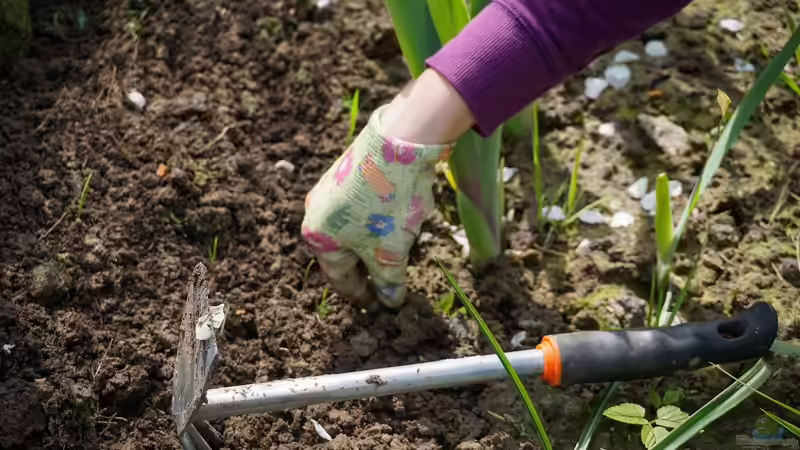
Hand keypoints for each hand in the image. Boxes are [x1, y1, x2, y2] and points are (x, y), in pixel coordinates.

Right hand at [301, 69, 472, 308]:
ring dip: (373, 245)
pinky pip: (360, 209)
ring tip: (397, 252)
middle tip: (387, 284)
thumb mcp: (390, 252)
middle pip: (344, 254)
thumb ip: (388, 282)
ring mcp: (329, 190)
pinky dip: (376, 222)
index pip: (341, 279)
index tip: (379, 307)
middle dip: (367, 269)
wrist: (399, 142)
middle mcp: (316, 213)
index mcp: (318, 238)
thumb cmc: (387, 204)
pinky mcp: (347, 173)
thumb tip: (390, 301)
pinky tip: (397, 221)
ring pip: (353, 230)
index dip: (362, 296)